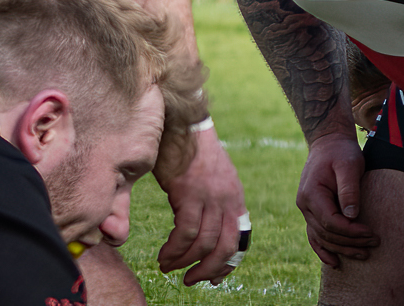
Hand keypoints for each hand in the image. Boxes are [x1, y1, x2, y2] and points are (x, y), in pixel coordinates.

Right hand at [155, 126, 247, 284]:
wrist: (182, 124)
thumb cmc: (190, 154)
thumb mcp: (211, 181)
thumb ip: (213, 205)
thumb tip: (204, 234)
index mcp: (235, 196)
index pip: (239, 237)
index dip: (228, 262)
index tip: (215, 277)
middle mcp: (227, 197)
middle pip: (224, 245)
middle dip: (208, 269)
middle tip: (191, 280)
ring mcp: (210, 195)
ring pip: (203, 242)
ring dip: (185, 261)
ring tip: (169, 267)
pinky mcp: (189, 192)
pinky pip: (185, 232)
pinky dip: (174, 249)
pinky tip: (163, 255)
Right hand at [297, 132, 376, 267]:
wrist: (328, 143)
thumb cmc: (341, 152)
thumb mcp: (349, 165)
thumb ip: (349, 189)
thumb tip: (352, 216)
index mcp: (312, 194)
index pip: (331, 222)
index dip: (350, 232)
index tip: (370, 233)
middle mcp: (305, 205)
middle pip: (327, 233)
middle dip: (351, 242)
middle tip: (374, 243)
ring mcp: (306, 210)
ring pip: (321, 238)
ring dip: (341, 249)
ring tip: (363, 254)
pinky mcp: (312, 212)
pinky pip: (314, 235)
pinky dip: (323, 250)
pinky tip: (334, 262)